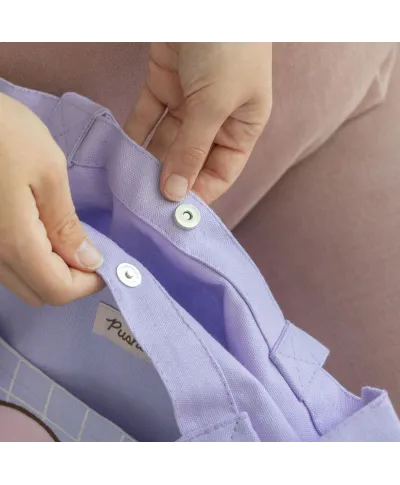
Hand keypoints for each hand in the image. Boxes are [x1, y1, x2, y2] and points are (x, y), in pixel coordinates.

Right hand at [0, 94, 103, 305]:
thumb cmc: (3, 132)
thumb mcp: (48, 172)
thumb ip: (66, 224)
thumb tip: (87, 261)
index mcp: (14, 243)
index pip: (57, 290)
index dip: (88, 284)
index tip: (106, 262)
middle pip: (38, 293)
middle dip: (71, 280)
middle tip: (88, 249)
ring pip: (20, 282)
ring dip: (50, 271)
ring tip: (66, 238)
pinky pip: (5, 265)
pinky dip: (30, 260)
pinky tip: (40, 231)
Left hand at [125, 41, 271, 203]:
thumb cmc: (228, 48)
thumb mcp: (215, 104)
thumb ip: (192, 150)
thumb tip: (174, 193)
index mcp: (242, 127)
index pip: (221, 173)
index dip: (200, 194)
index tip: (174, 214)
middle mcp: (216, 119)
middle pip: (190, 161)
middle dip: (170, 180)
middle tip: (145, 202)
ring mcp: (188, 102)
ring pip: (166, 141)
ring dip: (148, 160)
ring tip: (129, 184)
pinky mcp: (162, 84)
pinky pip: (147, 116)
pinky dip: (134, 133)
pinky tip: (120, 154)